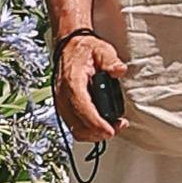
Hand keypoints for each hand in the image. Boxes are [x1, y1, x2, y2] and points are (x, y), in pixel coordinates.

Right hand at [52, 28, 126, 151]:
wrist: (70, 48)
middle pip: (78, 126)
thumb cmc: (84, 50)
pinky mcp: (65, 109)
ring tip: (112, 128)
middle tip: (117, 127)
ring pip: (75, 130)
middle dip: (98, 133)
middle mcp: (63, 96)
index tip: (110, 130)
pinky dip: (88, 131)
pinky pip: (74, 126)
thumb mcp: (101, 50)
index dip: (96, 123)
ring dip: (94, 134)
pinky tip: (101, 125)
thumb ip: (110, 60)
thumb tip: (119, 70)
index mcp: (72, 82)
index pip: (82, 108)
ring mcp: (62, 104)